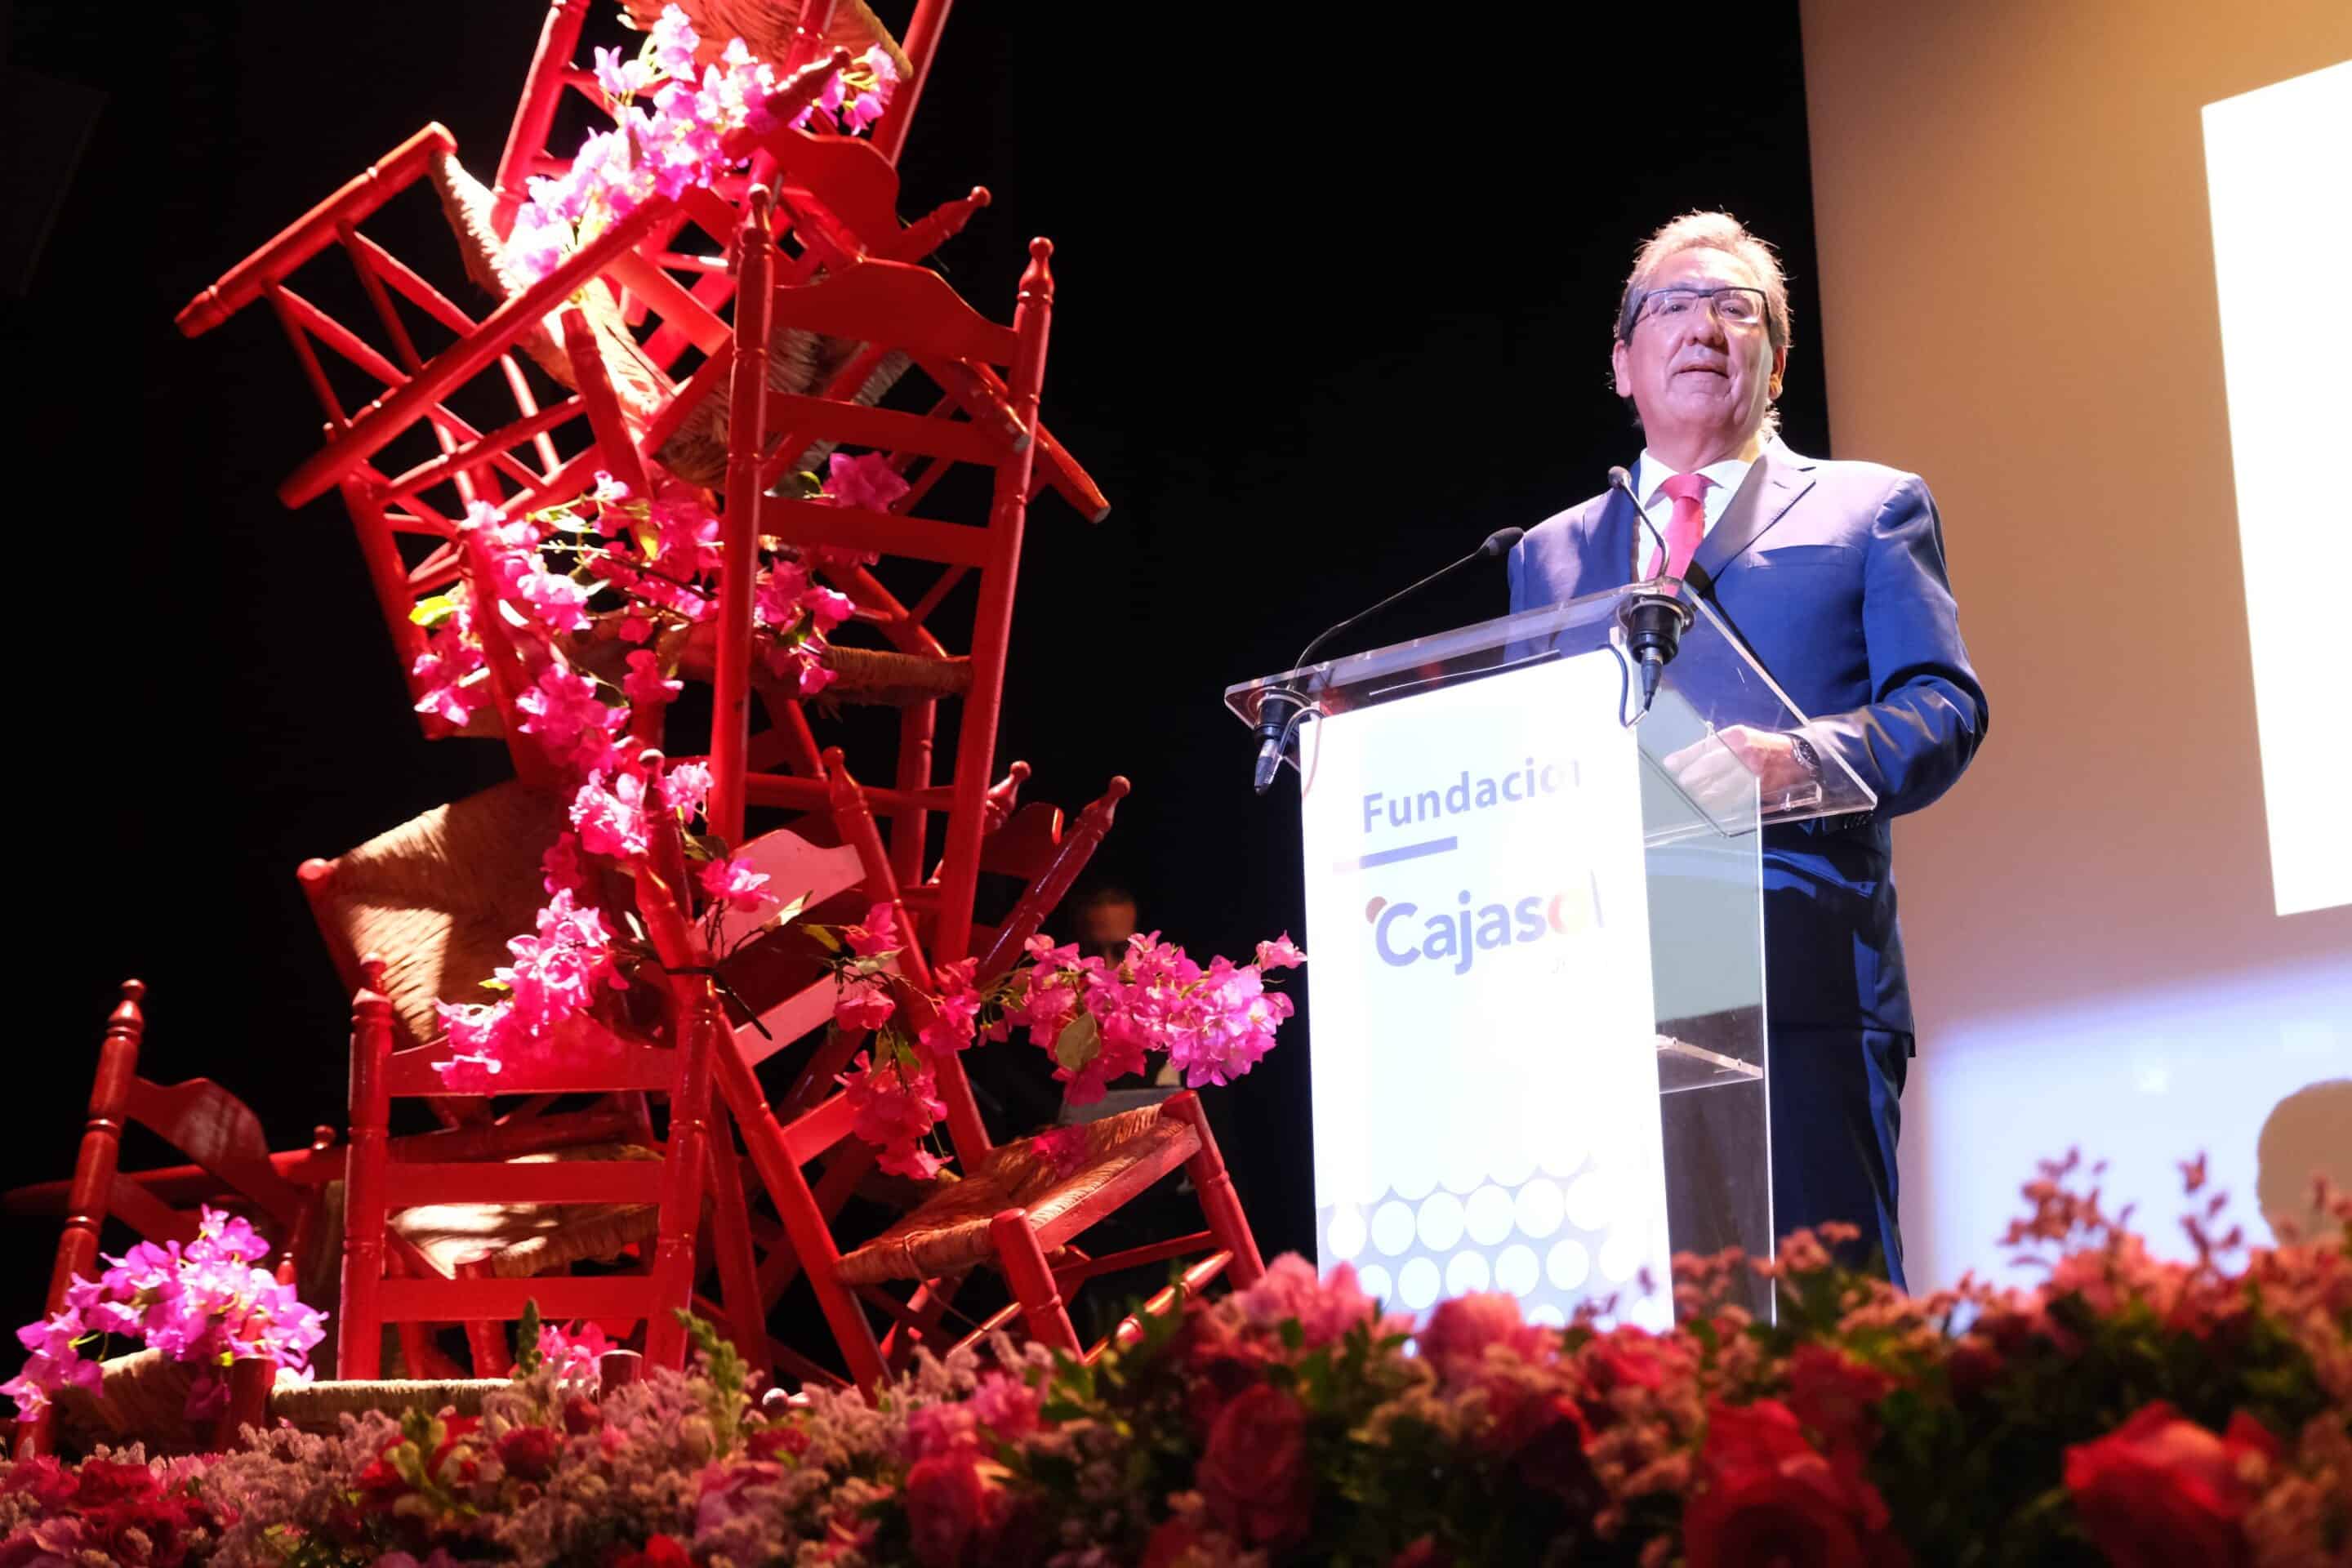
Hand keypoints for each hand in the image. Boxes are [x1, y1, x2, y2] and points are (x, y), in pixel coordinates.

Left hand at [1661, 725, 1817, 814]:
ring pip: (1721, 788)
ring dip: (1703, 794)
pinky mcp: (1758, 790)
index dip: (1685, 757)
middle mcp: (1744, 753)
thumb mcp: (1736, 738)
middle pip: (1710, 767)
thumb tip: (1674, 761)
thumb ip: (1707, 748)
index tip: (1669, 765)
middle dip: (1692, 777)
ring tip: (1694, 797)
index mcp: (1735, 737)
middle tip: (1682, 784)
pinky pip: (1734, 800)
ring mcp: (1752, 773)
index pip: (1704, 747)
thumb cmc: (1759, 746)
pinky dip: (1720, 804)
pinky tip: (1710, 806)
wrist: (1796, 756)